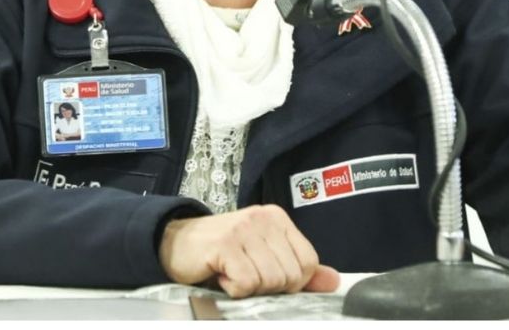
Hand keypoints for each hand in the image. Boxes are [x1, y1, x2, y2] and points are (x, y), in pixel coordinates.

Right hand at [158, 205, 340, 297]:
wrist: (175, 242)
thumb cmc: (221, 252)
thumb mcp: (263, 256)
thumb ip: (298, 268)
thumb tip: (332, 280)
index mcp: (277, 219)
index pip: (309, 262)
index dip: (292, 281)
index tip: (267, 276)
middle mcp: (263, 218)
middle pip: (290, 275)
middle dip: (268, 286)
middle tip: (244, 273)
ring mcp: (243, 229)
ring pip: (270, 281)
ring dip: (248, 287)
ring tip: (232, 271)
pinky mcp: (225, 244)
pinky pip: (246, 284)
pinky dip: (233, 289)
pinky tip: (221, 274)